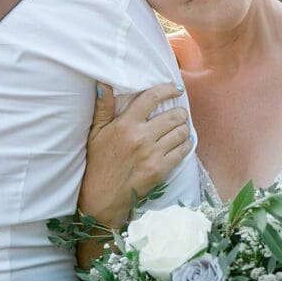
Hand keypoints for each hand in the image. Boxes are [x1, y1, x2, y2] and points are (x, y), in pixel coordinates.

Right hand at [77, 81, 192, 229]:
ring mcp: (153, 154)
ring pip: (181, 132)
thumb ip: (103, 108)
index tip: (175, 89)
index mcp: (125, 125)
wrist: (102, 197)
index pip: (151, 98)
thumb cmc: (98, 162)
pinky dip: (185, 145)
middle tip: (178, 113)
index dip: (167, 89)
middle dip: (180, 112)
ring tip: (179, 129)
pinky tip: (181, 143)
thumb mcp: (96, 133)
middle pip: (173, 115)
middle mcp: (141, 137)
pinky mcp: (161, 169)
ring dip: (183, 128)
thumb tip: (103, 83)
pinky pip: (183, 151)